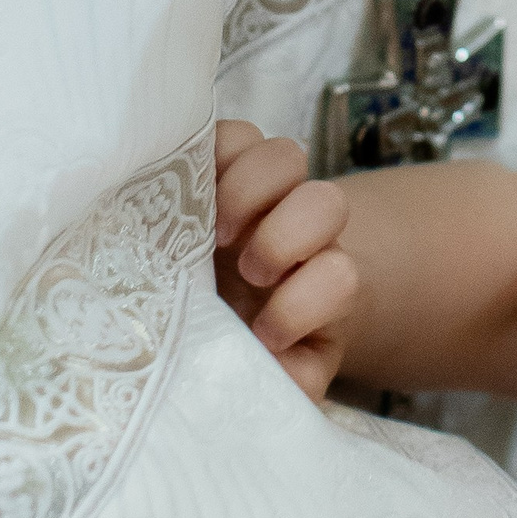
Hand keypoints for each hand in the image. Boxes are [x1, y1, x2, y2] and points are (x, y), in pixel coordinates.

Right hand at [214, 121, 358, 400]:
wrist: (228, 298)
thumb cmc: (246, 340)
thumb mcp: (273, 368)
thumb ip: (289, 379)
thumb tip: (288, 384)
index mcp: (316, 286)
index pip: (340, 276)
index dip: (307, 300)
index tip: (268, 335)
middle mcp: (298, 233)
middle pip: (326, 204)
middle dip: (286, 237)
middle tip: (246, 272)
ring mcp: (264, 193)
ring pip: (284, 155)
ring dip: (249, 188)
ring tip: (212, 229)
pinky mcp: (225, 160)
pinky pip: (230, 133)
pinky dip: (209, 152)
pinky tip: (176, 193)